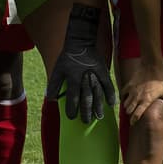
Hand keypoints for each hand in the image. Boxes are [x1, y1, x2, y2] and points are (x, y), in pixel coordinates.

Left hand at [45, 4, 115, 123]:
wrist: (81, 43)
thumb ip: (53, 85)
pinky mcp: (103, 71)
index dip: (72, 108)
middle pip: (86, 98)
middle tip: (85, 121)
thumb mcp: (57, 69)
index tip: (71, 117)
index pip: (72, 97)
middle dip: (86, 111)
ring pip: (98, 94)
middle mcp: (85, 78)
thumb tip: (51, 99)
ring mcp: (95, 75)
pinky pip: (108, 85)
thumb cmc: (67, 57)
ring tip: (98, 116)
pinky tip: (111, 104)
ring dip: (98, 106)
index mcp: (72, 77)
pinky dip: (110, 94)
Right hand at [121, 78, 162, 124]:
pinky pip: (123, 94)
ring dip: (127, 106)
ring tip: (130, 107)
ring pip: (125, 104)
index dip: (133, 120)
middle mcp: (137, 97)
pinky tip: (126, 98)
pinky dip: (123, 97)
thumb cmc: (160, 81)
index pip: (137, 114)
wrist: (151, 67)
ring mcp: (132, 91)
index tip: (133, 123)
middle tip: (132, 114)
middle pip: (128, 110)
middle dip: (130, 114)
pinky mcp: (129, 85)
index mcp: (146, 101)